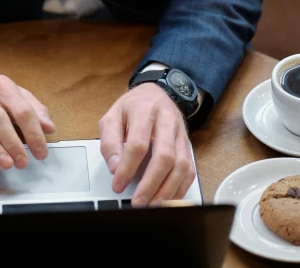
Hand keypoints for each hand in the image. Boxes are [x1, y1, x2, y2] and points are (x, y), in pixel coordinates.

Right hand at [0, 66, 55, 170]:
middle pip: (0, 121)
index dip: (34, 133)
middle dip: (14, 144)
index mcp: (3, 87)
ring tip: (8, 164)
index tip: (41, 151)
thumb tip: (49, 128)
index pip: (22, 111)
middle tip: (24, 162)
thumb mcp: (12, 91)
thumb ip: (33, 107)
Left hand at [99, 82, 194, 206]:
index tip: (118, 185)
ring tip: (152, 204)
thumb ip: (110, 141)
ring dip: (167, 190)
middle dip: (151, 183)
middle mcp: (167, 120)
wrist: (156, 93)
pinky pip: (189, 170)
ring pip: (181, 165)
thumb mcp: (113, 116)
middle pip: (165, 156)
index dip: (127, 167)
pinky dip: (180, 188)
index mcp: (145, 110)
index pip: (138, 143)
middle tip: (138, 202)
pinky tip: (167, 199)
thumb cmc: (133, 107)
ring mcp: (180, 133)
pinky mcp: (187, 145)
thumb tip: (115, 168)